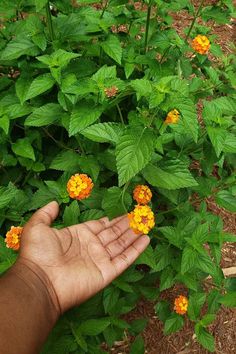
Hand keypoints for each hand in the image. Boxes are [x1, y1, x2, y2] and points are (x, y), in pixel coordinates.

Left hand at [18, 201, 149, 313]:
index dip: (112, 219)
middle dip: (126, 224)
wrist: (41, 281)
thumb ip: (46, 214)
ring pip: (122, 244)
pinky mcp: (107, 272)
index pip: (100, 225)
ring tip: (147, 223)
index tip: (124, 212)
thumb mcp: (37, 227)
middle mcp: (91, 246)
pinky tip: (146, 239)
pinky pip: (125, 259)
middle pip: (114, 233)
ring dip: (134, 234)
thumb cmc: (38, 254)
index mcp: (78, 235)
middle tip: (140, 215)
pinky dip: (137, 249)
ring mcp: (100, 259)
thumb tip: (54, 203)